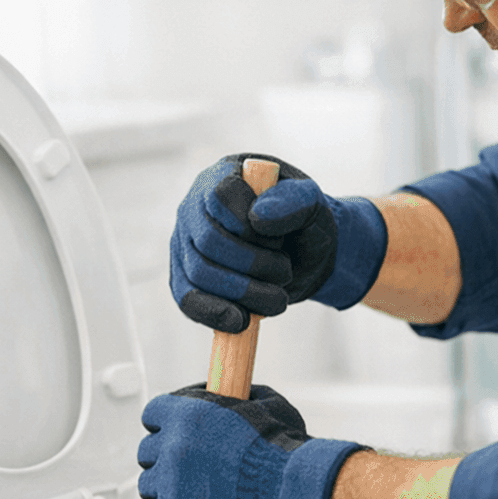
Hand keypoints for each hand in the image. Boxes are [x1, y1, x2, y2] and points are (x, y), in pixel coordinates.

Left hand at [137, 384, 366, 498]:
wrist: (289, 494)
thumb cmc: (285, 453)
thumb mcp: (269, 406)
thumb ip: (243, 398)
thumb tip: (238, 397)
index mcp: (190, 413)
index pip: (153, 413)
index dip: (164, 424)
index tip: (172, 432)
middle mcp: (174, 444)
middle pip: (147, 451)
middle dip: (164, 459)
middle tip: (185, 469)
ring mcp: (170, 481)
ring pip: (147, 485)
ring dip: (164, 490)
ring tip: (188, 497)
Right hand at [169, 153, 388, 331]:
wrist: (304, 254)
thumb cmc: (304, 222)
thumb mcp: (312, 203)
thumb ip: (293, 201)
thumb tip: (259, 218)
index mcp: (223, 176)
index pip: (220, 196)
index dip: (249, 225)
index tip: (279, 241)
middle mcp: (195, 208)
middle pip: (208, 241)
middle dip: (253, 265)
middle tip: (285, 273)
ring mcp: (185, 245)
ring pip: (199, 274)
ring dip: (244, 293)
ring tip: (278, 300)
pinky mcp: (185, 280)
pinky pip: (188, 301)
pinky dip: (215, 314)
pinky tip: (242, 321)